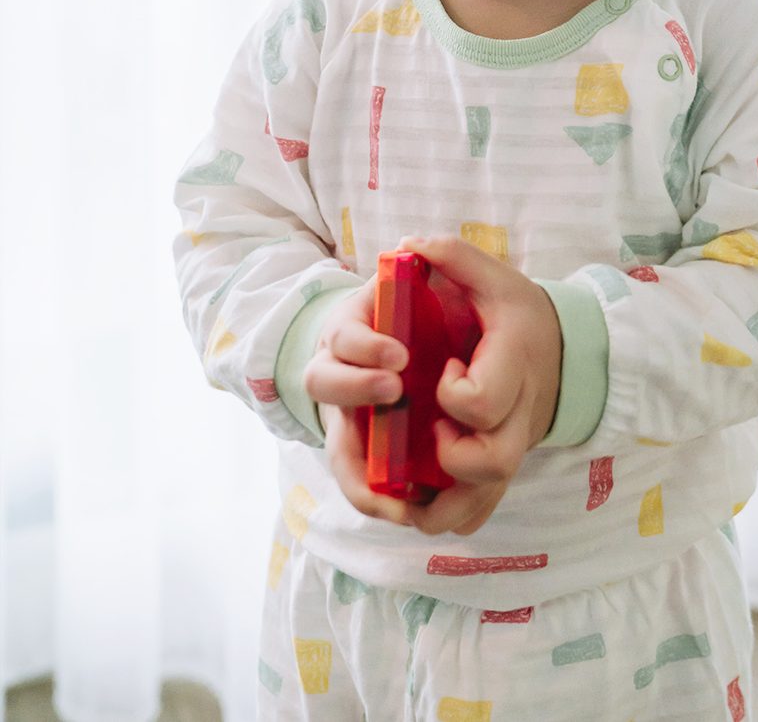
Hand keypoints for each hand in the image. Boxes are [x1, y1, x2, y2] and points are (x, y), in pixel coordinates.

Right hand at [303, 275, 415, 528]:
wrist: (419, 345)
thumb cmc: (417, 311)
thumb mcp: (420, 284)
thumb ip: (432, 260)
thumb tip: (414, 245)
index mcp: (350, 334)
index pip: (343, 339)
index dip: (364, 348)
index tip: (400, 354)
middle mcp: (339, 376)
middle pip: (325, 388)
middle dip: (356, 391)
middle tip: (395, 391)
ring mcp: (349, 417)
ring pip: (339, 449)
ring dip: (364, 469)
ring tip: (402, 487)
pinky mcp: (367, 452)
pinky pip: (361, 484)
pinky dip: (377, 499)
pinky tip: (409, 512)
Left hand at [391, 233, 562, 538]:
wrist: (565, 348)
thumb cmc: (518, 312)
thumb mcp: (493, 276)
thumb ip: (454, 256)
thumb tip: (407, 244)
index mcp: (513, 366)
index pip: (484, 401)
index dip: (454, 393)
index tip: (445, 368)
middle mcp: (518, 415)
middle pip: (493, 462)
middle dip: (452, 457)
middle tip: (433, 429)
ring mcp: (512, 447)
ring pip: (482, 500)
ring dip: (439, 505)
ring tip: (407, 486)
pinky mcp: (503, 467)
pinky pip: (478, 512)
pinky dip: (448, 515)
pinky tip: (419, 499)